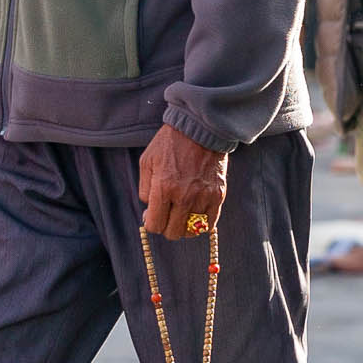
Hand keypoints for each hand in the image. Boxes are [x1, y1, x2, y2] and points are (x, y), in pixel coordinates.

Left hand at [139, 124, 230, 239]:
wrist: (201, 130)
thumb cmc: (170, 144)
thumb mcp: (147, 162)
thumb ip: (145, 190)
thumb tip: (149, 210)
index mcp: (163, 188)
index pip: (154, 225)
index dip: (150, 223)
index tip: (151, 215)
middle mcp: (184, 196)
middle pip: (173, 232)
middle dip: (165, 227)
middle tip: (166, 215)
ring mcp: (203, 197)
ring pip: (191, 230)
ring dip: (183, 226)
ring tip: (181, 215)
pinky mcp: (218, 196)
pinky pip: (209, 223)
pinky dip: (200, 224)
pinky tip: (195, 214)